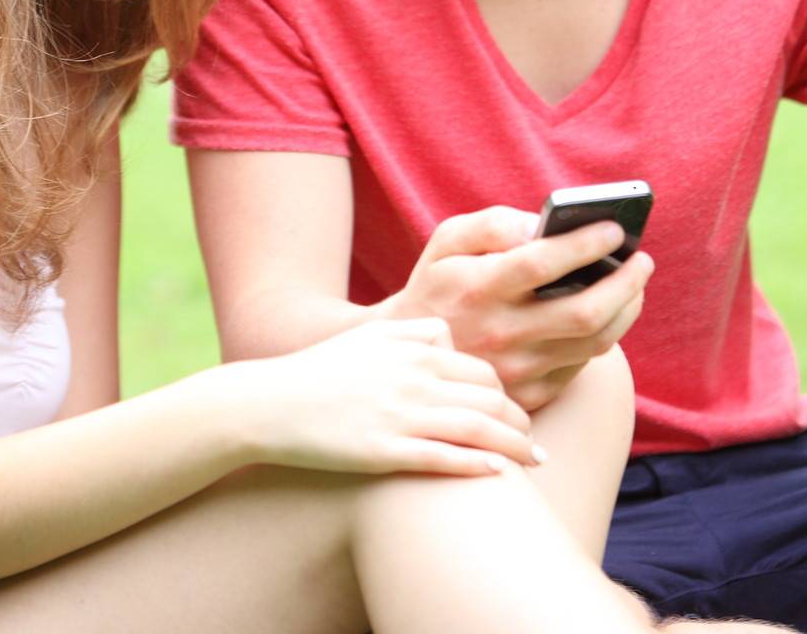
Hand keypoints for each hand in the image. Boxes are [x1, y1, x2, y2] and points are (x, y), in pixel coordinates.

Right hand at [232, 317, 540, 477]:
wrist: (271, 403)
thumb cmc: (322, 370)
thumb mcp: (370, 335)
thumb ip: (415, 331)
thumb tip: (450, 339)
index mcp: (413, 350)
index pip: (480, 370)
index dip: (507, 393)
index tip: (519, 412)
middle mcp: (414, 379)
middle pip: (488, 398)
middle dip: (520, 422)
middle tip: (535, 442)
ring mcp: (400, 415)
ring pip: (476, 429)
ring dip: (514, 447)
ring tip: (534, 461)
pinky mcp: (384, 450)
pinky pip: (443, 458)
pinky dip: (476, 465)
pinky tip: (497, 474)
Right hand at [384, 207, 653, 411]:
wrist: (411, 360)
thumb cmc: (438, 285)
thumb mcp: (448, 241)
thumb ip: (494, 224)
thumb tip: (541, 226)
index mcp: (479, 287)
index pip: (543, 262)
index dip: (585, 243)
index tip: (615, 228)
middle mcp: (501, 332)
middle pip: (584, 311)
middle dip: (626, 282)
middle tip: (642, 259)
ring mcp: (518, 370)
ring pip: (594, 343)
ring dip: (626, 310)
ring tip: (635, 284)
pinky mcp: (531, 394)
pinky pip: (582, 366)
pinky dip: (603, 336)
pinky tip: (608, 313)